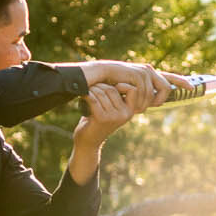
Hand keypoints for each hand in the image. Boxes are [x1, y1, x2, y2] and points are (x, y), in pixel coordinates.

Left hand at [66, 62, 170, 182]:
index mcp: (131, 111)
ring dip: (92, 90)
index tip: (109, 87)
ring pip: (103, 92)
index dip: (120, 84)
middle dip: (100, 86)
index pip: (132, 89)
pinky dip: (86, 95)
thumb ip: (119, 96)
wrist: (89, 140)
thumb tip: (123, 75)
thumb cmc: (98, 120)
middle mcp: (125, 114)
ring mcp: (114, 117)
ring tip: (88, 94)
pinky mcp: (102, 118)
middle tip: (92, 90)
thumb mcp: (113, 108)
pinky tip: (83, 96)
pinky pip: (94, 99)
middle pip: (113, 88)